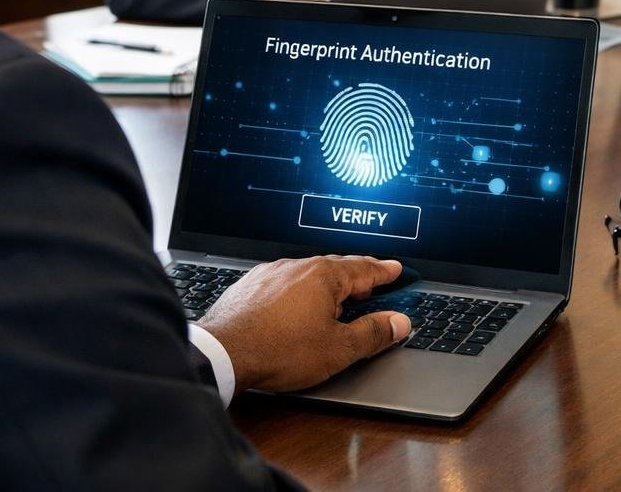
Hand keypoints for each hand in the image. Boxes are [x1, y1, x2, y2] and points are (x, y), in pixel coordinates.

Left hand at [199, 255, 411, 393]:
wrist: (222, 353)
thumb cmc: (278, 350)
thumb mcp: (338, 349)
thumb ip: (373, 333)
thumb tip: (399, 323)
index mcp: (325, 275)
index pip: (365, 268)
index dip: (384, 271)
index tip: (394, 270)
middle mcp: (298, 267)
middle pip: (337, 268)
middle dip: (356, 278)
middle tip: (370, 287)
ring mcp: (271, 274)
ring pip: (308, 274)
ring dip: (325, 286)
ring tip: (333, 302)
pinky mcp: (250, 286)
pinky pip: (283, 283)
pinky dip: (297, 292)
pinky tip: (295, 308)